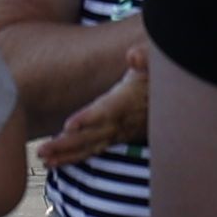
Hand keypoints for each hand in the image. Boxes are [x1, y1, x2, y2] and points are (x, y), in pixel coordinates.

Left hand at [34, 66, 148, 168]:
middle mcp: (121, 121)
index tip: (68, 126)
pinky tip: (56, 161)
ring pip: (90, 147)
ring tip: (44, 159)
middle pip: (92, 135)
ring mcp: (118, 133)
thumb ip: (146, 57)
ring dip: (67, 155)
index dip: (88, 119)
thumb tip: (134, 55)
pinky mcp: (115, 138)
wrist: (174, 101)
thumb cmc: (158, 77)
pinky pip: (92, 150)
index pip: (106, 111)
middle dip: (67, 145)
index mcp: (126, 100)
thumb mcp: (155, 63)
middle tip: (43, 151)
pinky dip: (75, 157)